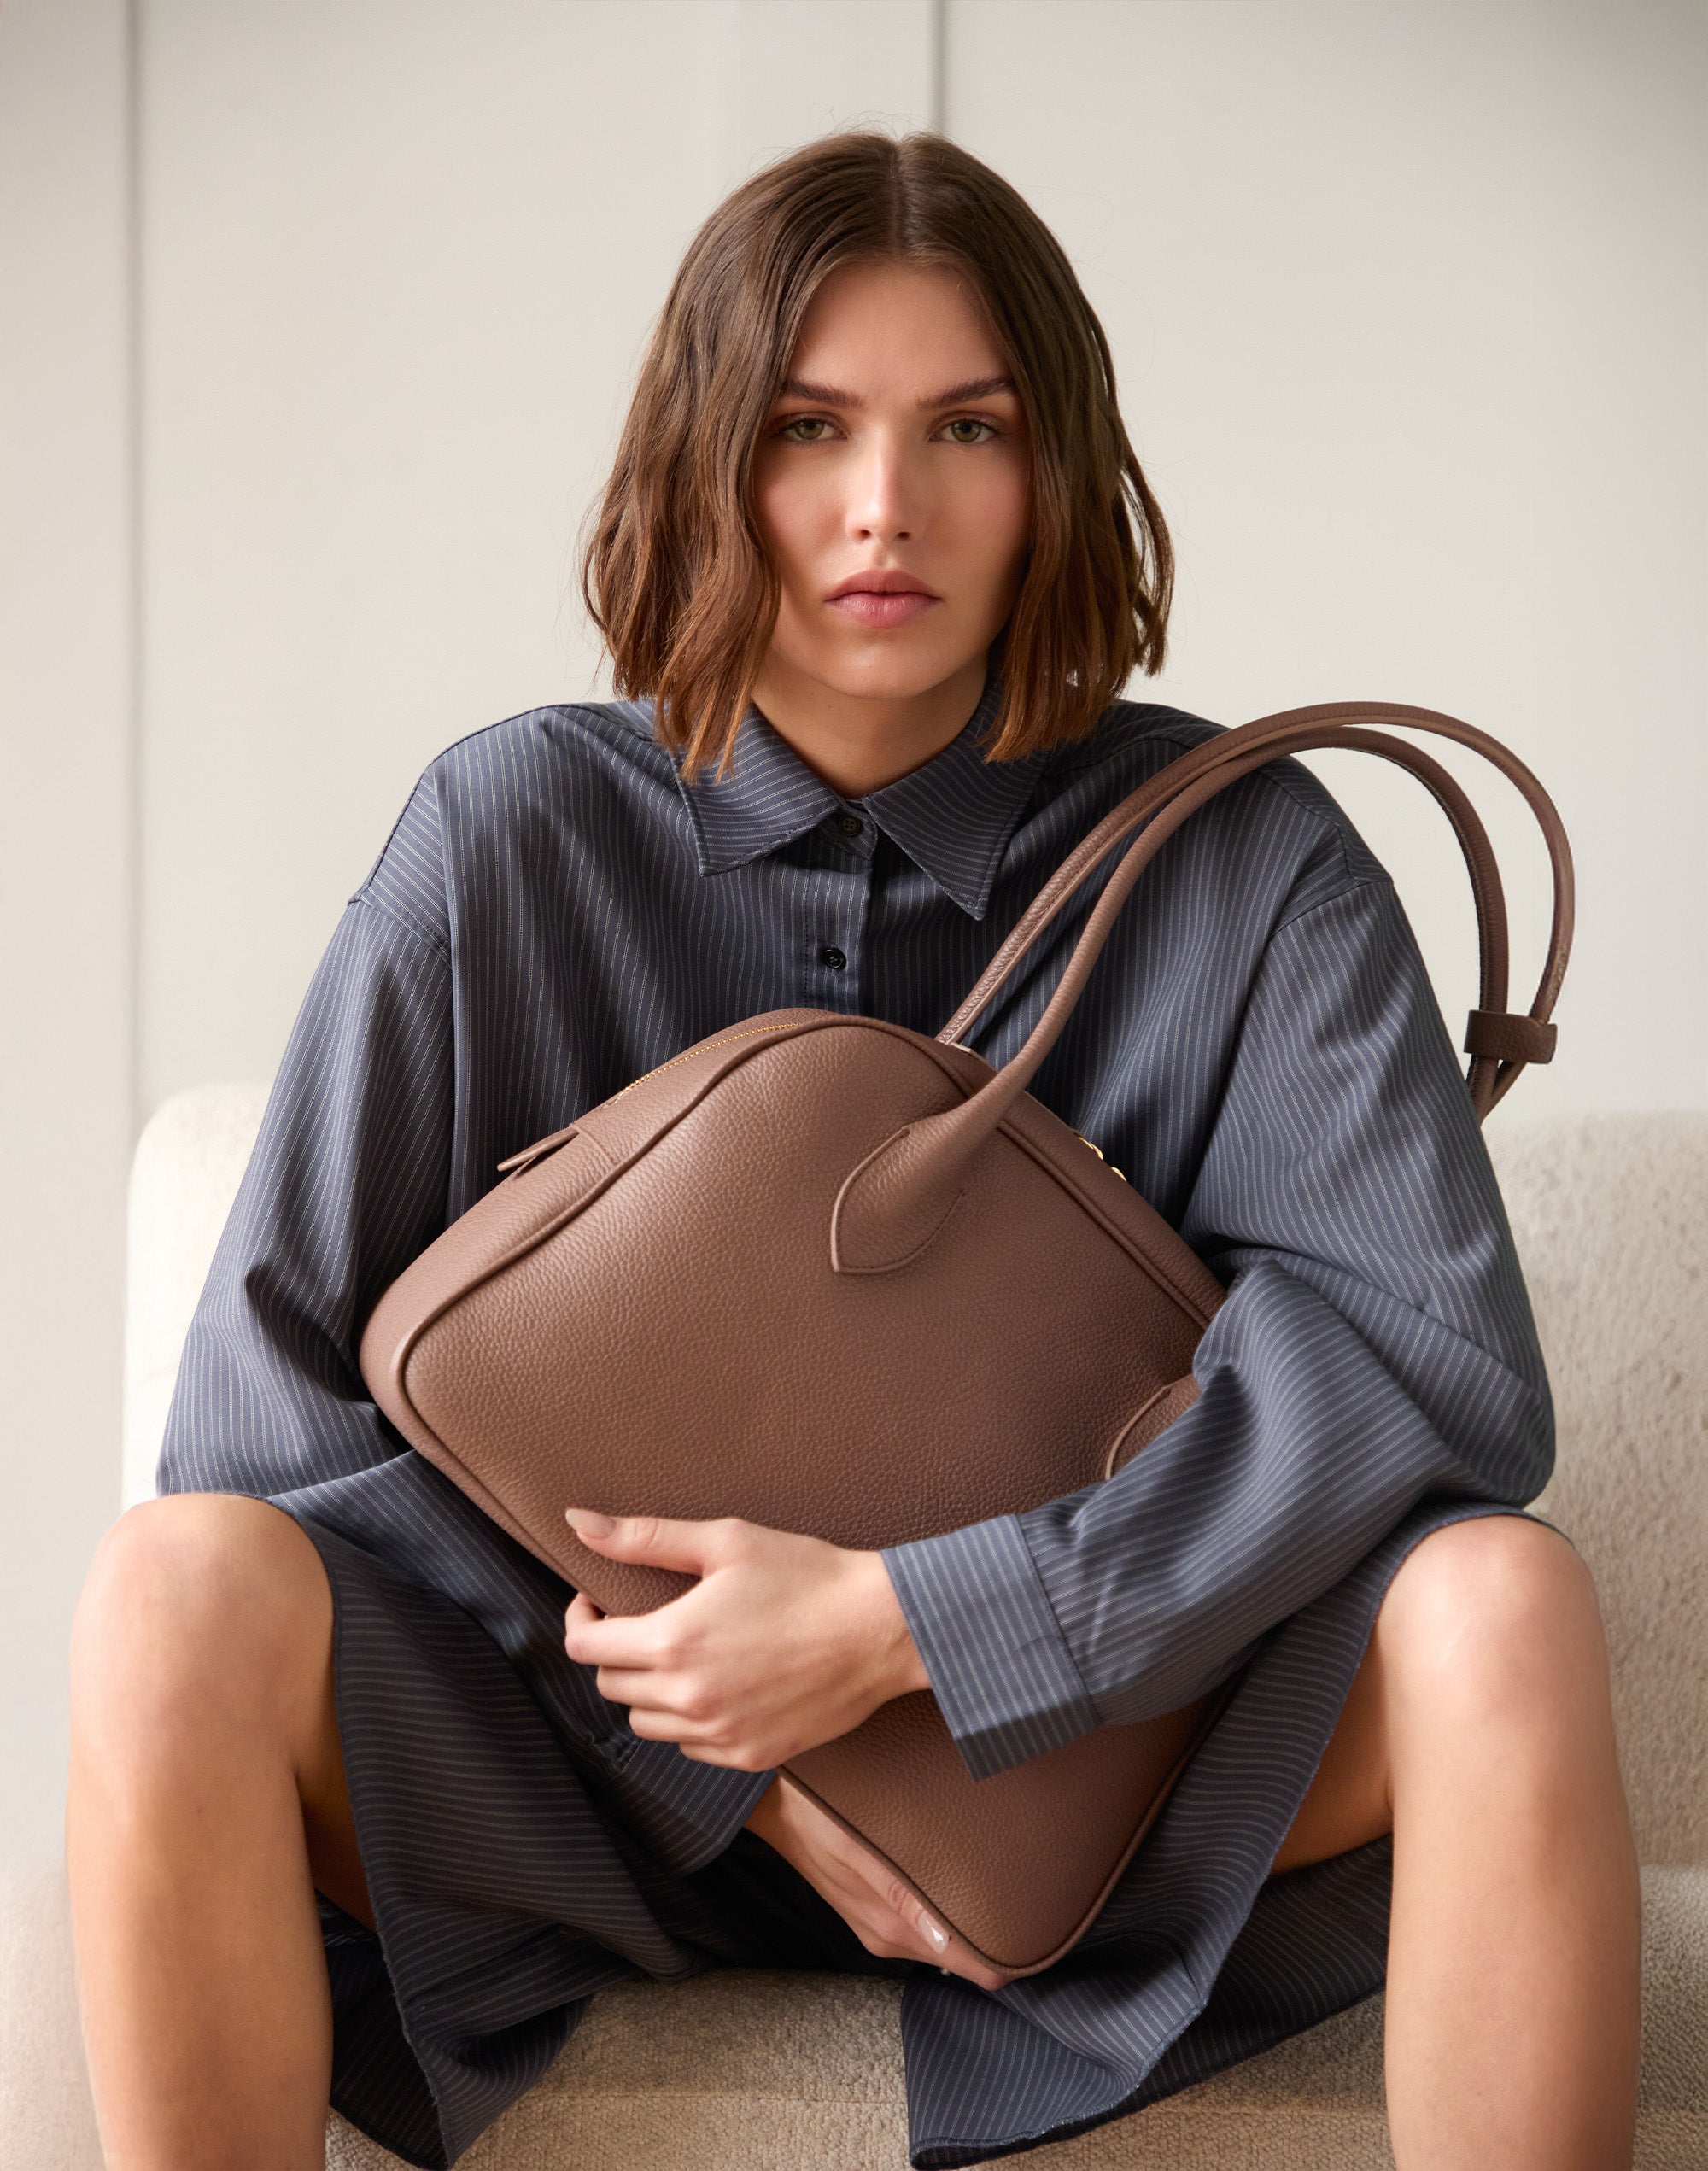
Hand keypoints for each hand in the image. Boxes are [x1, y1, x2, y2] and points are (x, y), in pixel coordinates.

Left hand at [562, 1510, 929, 1769]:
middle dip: (616, 1651)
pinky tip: (719, 1683)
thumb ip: (644, 1536)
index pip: (585, 1648)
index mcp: (674, 1642)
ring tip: (682, 1653)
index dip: (581, 1620)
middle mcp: (689, 1698)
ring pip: (646, 1723)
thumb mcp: (725, 1541)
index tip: (598, 1602)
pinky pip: (690, 1747)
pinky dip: (689, 1720)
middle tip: (644, 1621)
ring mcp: (719, 1735)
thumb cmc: (807, 1576)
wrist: (881, 1628)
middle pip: (610, 1686)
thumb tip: (579, 1522)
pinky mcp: (749, 1757)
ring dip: (648, 1690)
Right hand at [743, 1774, 1013, 1991]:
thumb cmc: (811, 1814)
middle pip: (959, 1955)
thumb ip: (900, 1896)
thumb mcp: (856, 1849)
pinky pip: (921, 1922)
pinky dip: (944, 1913)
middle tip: (1038, 1905)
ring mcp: (877, 1923)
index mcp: (891, 1927)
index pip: (966, 1966)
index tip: (1040, 1938)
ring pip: (941, 1939)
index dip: (1006, 1959)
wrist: (767, 1802)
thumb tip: (947, 1937)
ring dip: (969, 1922)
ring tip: (1009, 1892)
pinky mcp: (869, 1907)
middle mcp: (888, 1934)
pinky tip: (958, 1885)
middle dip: (995, 1937)